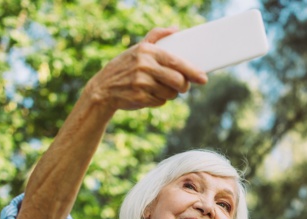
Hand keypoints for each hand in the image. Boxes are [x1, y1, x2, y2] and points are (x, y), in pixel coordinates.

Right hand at [84, 26, 207, 112]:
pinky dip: (158, 100)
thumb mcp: (138, 48)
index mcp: (147, 52)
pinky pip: (161, 102)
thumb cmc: (125, 67)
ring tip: (158, 87)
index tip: (203, 78)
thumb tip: (175, 29)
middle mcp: (144, 66)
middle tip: (182, 86)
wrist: (103, 88)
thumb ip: (156, 36)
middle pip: (178, 81)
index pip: (176, 62)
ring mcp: (141, 83)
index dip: (192, 71)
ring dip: (170, 93)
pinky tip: (148, 94)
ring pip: (171, 93)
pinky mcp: (139, 98)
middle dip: (183, 86)